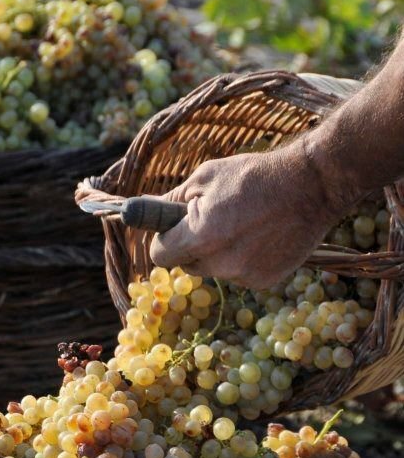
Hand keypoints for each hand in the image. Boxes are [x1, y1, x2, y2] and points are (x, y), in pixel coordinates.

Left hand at [149, 140, 349, 289]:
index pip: (160, 255)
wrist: (312, 186)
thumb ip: (172, 201)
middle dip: (191, 246)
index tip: (173, 229)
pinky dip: (242, 259)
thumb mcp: (206, 177)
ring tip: (242, 224)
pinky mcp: (263, 281)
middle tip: (213, 220)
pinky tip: (260, 236)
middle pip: (187, 265)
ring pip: (213, 270)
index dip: (164, 240)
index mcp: (200, 237)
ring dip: (218, 254)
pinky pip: (238, 274)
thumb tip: (144, 212)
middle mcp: (220, 263)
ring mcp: (244, 276)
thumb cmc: (254, 175)